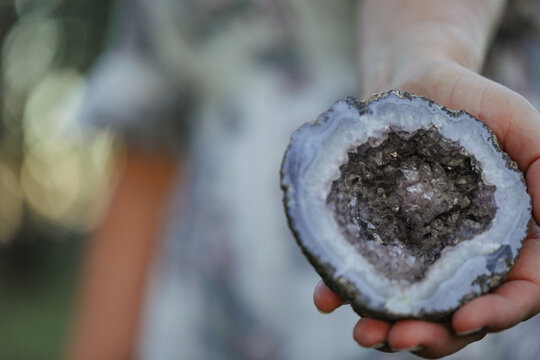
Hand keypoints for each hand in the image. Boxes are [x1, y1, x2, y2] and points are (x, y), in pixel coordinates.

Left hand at [314, 61, 539, 357]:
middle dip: (434, 335)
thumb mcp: (522, 126)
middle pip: (458, 312)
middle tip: (399, 339)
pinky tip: (327, 298)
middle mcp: (462, 252)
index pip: (516, 291)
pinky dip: (345, 291)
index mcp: (508, 237)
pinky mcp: (380, 236)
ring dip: (390, 329)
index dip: (497, 313)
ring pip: (411, 304)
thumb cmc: (473, 103)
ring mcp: (419, 249)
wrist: (414, 84)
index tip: (465, 319)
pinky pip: (364, 271)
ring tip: (365, 335)